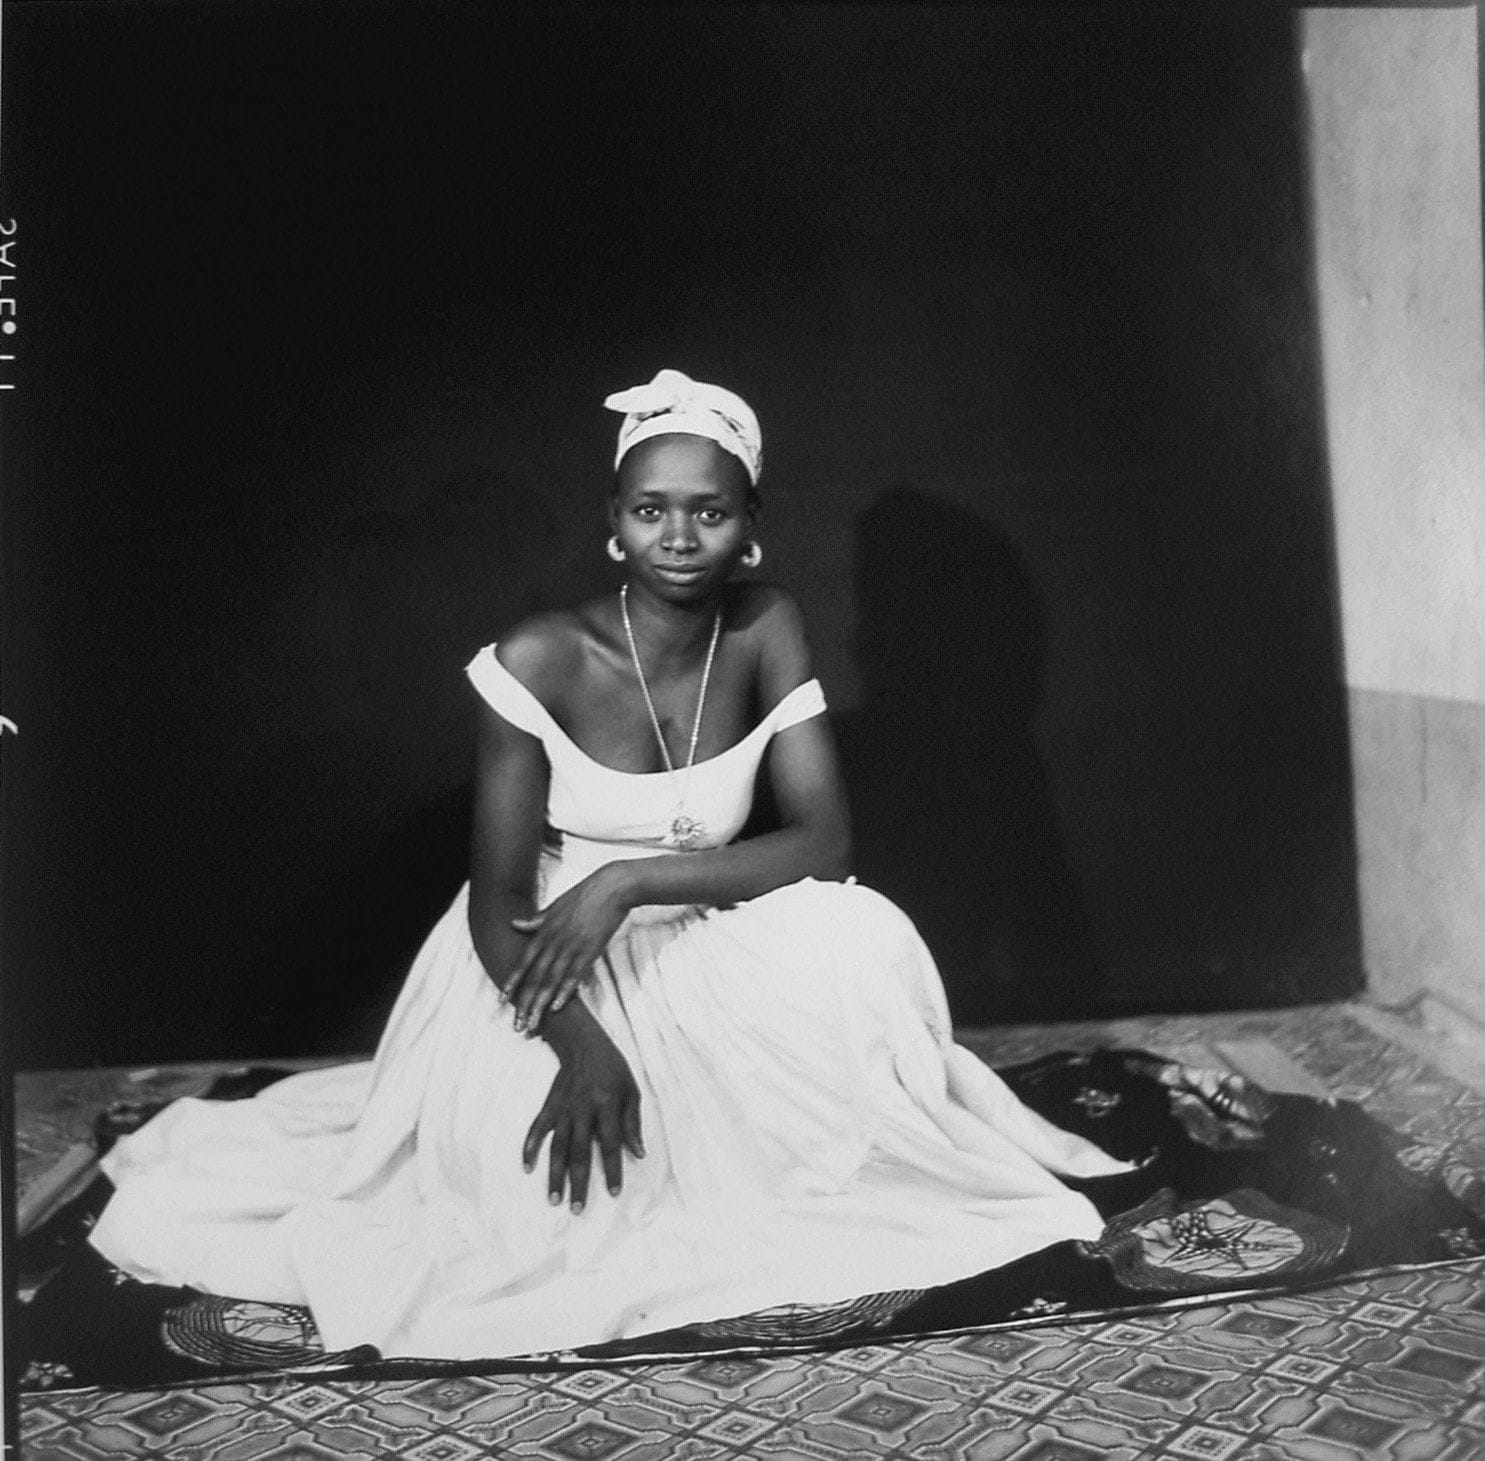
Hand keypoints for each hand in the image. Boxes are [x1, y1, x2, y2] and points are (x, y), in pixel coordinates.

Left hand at [507, 866, 629, 1033]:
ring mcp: (571, 946)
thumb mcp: (555, 905)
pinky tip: (557, 1007)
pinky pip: (575, 974)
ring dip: (540, 1004)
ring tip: (533, 1024)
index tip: (502, 1001)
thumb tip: (515, 924)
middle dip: (524, 1003)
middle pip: (535, 977)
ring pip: (551, 980)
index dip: (513, 982)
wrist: (612, 885)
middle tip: (517, 1025)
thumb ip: (536, 920)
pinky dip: (566, 991)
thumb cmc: (585, 894)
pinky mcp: (590, 949)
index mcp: (544, 930)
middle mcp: (554, 940)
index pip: (524, 961)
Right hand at [522, 1022, 643, 1210]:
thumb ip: (633, 1123)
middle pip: (580, 1152)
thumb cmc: (613, 1069)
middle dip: (578, 1183)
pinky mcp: (549, 1105)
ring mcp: (563, 1109)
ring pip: (557, 1147)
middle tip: (576, 1210)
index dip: (612, 1170)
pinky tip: (527, 1167)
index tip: (614, 1193)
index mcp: (606, 1106)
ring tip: (554, 1199)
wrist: (584, 1044)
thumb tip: (639, 1153)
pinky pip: (537, 1129)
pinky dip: (530, 1147)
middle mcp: (583, 1110)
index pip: (610, 1144)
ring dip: (555, 1174)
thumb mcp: (632, 1091)